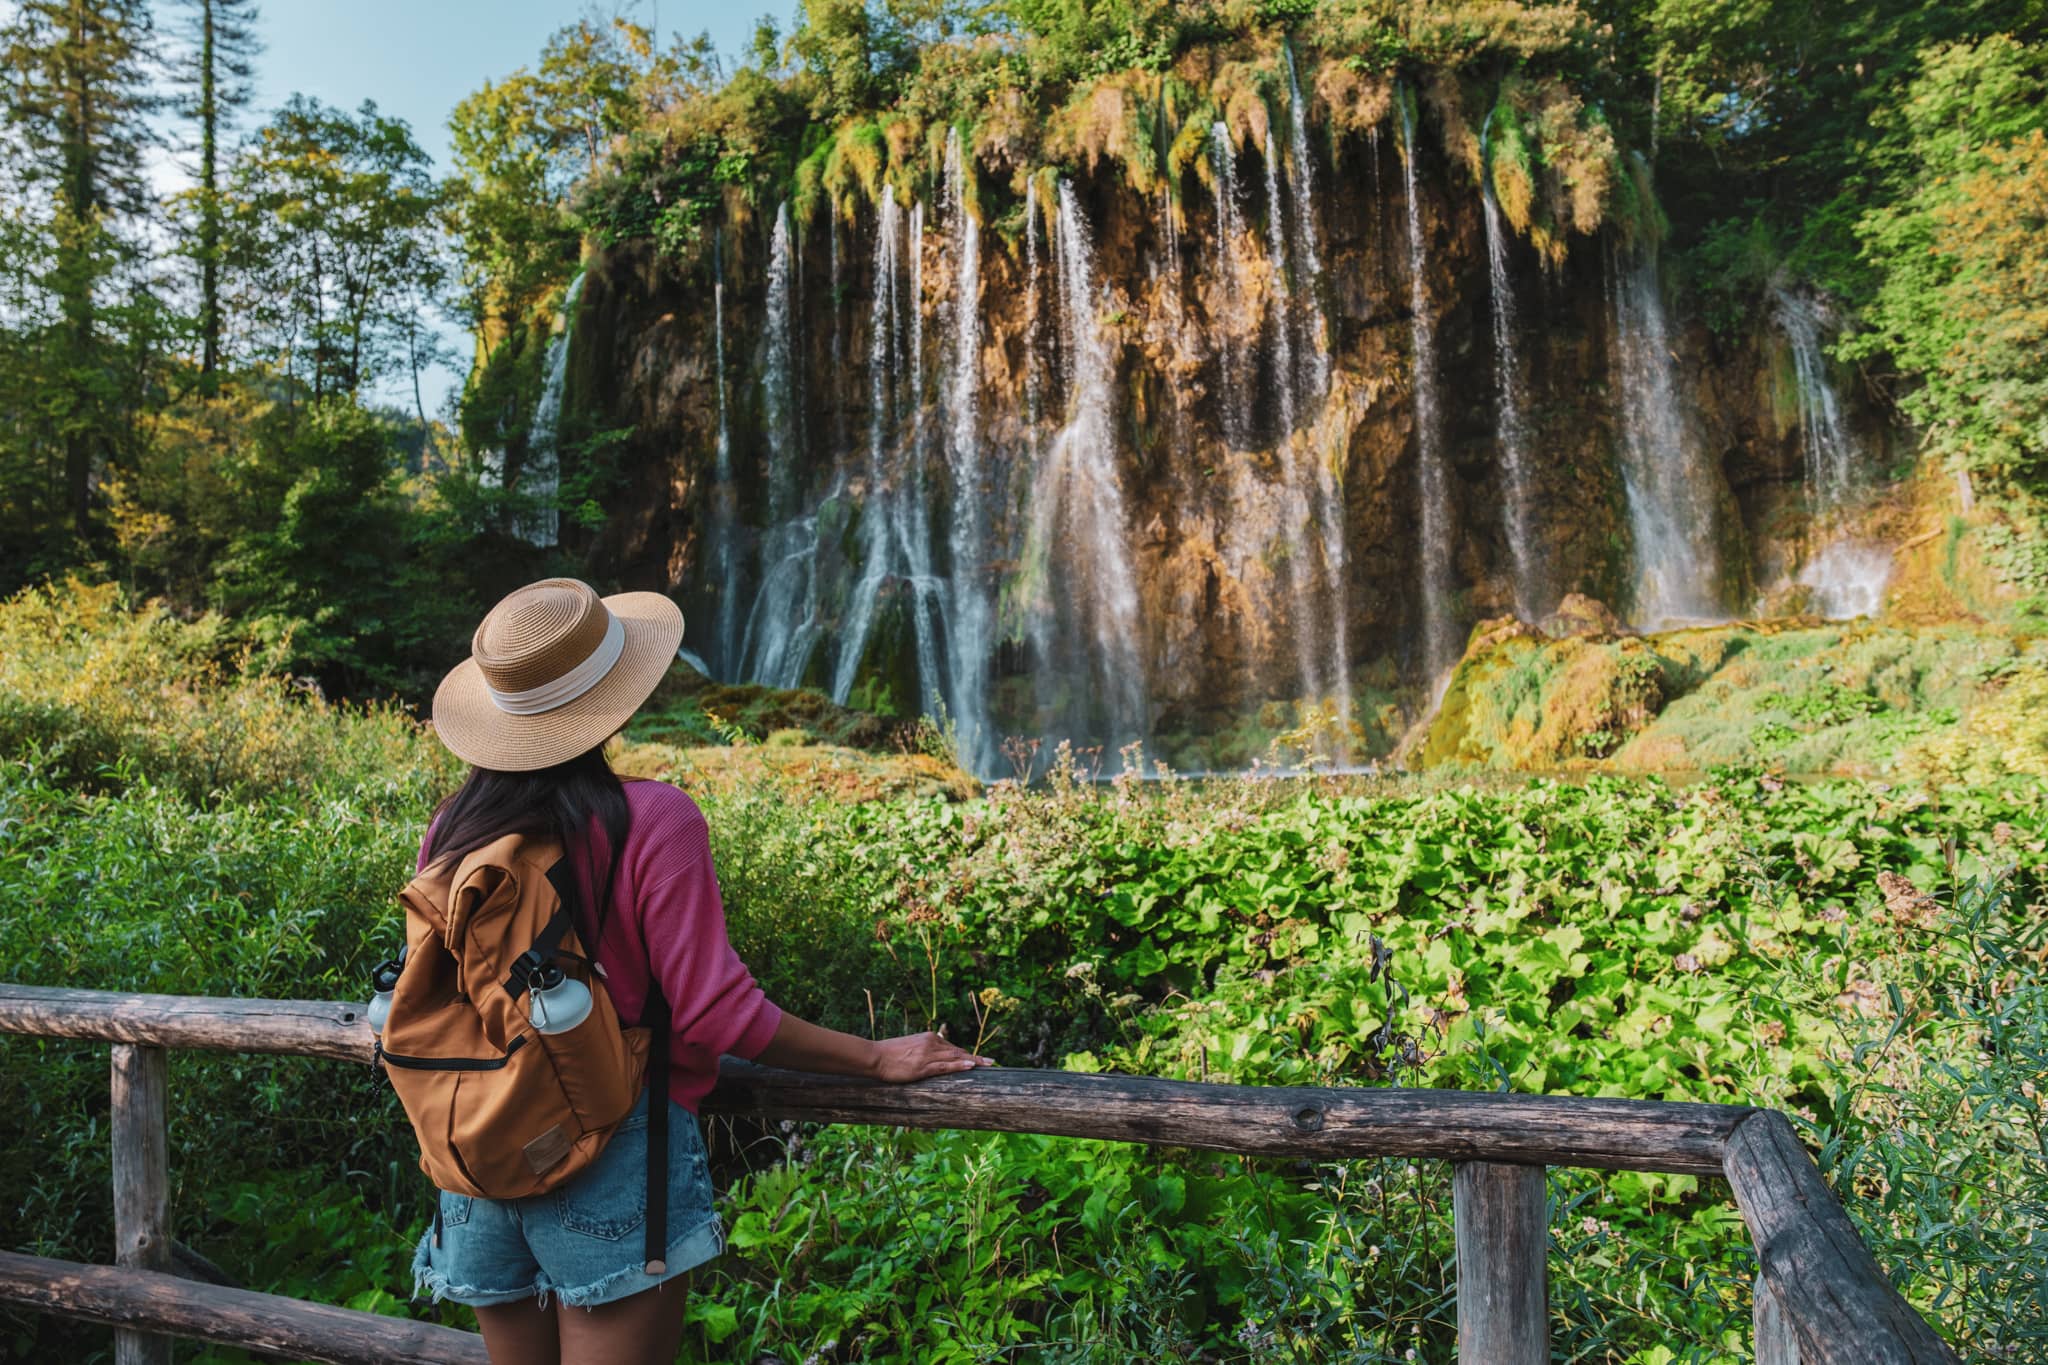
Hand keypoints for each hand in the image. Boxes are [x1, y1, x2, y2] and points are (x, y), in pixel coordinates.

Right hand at [868, 1031, 993, 1082]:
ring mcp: (927, 1055)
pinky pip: (945, 1066)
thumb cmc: (889, 1054)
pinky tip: (971, 1066)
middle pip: (958, 1051)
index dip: (967, 1054)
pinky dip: (959, 1065)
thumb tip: (933, 1057)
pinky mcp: (922, 1067)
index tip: (979, 1059)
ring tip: (989, 1065)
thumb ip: (924, 1050)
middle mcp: (931, 1043)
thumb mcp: (910, 1048)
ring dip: (974, 1061)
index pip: (952, 1047)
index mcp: (929, 1038)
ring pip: (955, 1057)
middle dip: (976, 1058)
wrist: (875, 1056)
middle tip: (992, 1062)